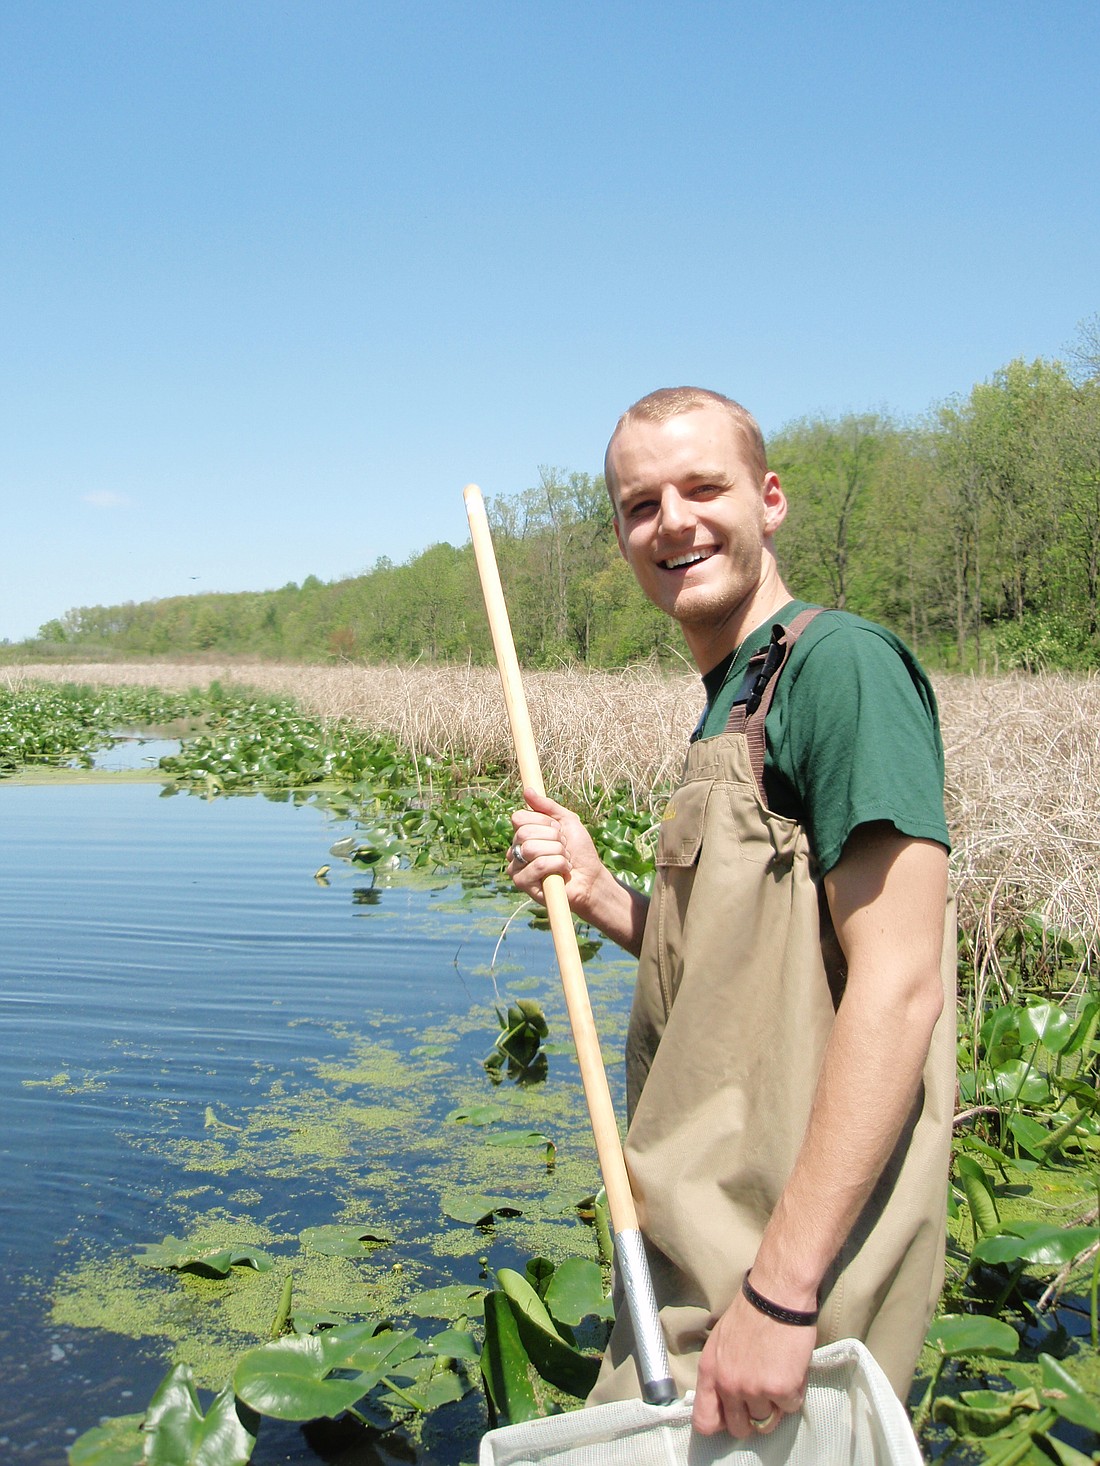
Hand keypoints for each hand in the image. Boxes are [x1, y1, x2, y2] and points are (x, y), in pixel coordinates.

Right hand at [507, 789, 606, 918]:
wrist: (591, 877)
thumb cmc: (579, 851)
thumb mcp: (567, 821)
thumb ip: (547, 806)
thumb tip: (528, 790)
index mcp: (523, 834)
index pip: (519, 818)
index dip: (543, 821)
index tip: (558, 829)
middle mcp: (516, 850)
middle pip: (524, 833)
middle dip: (553, 838)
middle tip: (563, 848)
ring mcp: (516, 868)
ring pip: (530, 849)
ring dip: (557, 853)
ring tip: (564, 861)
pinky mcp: (523, 884)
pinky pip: (538, 865)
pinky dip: (557, 865)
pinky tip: (562, 872)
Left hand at [692, 1288, 812, 1437]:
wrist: (777, 1295)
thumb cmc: (752, 1312)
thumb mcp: (721, 1342)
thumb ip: (720, 1372)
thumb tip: (725, 1400)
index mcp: (710, 1372)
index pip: (704, 1421)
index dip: (721, 1424)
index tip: (734, 1416)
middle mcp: (729, 1385)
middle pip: (739, 1429)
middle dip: (752, 1418)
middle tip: (764, 1397)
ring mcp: (754, 1390)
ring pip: (767, 1421)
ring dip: (775, 1405)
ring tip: (779, 1375)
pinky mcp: (781, 1390)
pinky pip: (790, 1408)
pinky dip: (794, 1393)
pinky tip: (793, 1369)